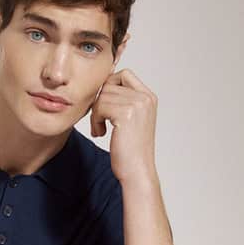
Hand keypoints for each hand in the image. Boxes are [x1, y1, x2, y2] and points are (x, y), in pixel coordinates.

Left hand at [90, 68, 158, 185]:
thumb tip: (102, 85)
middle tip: (100, 122)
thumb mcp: (130, 120)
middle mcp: (145, 97)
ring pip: (102, 95)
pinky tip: (100, 133)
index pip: (124, 74)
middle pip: (109, 84)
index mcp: (149, 97)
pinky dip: (95, 120)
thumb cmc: (130, 150)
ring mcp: (137, 104)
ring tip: (100, 129)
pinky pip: (100, 106)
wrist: (137, 170)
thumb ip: (122, 101)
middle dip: (99, 103)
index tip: (104, 108)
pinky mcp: (126, 114)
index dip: (108, 87)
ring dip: (95, 113)